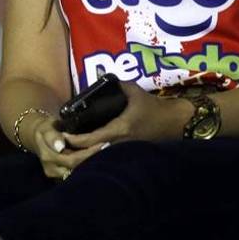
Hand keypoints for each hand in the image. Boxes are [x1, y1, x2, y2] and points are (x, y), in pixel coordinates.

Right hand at [21, 112, 108, 180]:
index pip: (72, 159)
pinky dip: (88, 169)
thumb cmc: (45, 129)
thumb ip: (52, 136)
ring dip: (92, 165)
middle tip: (109, 148)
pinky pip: (76, 175)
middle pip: (77, 168)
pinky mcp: (60, 178)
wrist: (38, 138)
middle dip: (94, 159)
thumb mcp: (46, 128)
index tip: (104, 144)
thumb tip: (60, 147)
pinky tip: (98, 161)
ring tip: (107, 154)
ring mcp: (56, 176)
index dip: (89, 153)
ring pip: (78, 174)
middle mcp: (51, 169)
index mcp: (48, 156)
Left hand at [61, 80, 191, 150]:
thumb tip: (101, 78)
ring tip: (70, 154)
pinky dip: (97, 161)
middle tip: (61, 148)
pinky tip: (89, 157)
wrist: (177, 123)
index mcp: (119, 129)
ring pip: (99, 161)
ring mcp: (126, 154)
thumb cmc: (155, 107)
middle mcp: (120, 145)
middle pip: (91, 156)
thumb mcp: (135, 91)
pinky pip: (109, 161)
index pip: (90, 139)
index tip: (62, 136)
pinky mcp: (131, 157)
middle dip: (74, 154)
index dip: (74, 140)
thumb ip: (116, 85)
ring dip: (84, 159)